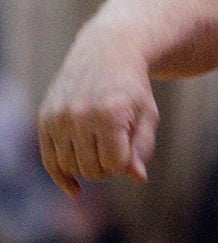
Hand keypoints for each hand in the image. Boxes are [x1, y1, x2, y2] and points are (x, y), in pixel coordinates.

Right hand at [37, 31, 158, 197]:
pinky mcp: (45, 119)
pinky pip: (50, 161)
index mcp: (109, 115)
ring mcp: (58, 118)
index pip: (115, 165)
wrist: (106, 53)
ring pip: (71, 168)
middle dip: (108, 167)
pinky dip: (62, 178)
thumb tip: (137, 178)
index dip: (126, 162)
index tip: (132, 147)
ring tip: (102, 148)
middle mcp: (79, 117)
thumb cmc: (132, 88)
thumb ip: (143, 147)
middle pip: (92, 170)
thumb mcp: (147, 114)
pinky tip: (75, 190)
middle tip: (118, 146)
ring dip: (88, 168)